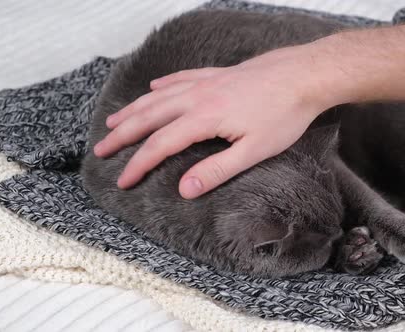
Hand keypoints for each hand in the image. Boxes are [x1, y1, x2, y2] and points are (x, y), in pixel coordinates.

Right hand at [93, 45, 336, 198]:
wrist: (303, 75)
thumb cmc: (283, 114)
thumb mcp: (254, 151)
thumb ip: (218, 170)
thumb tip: (184, 189)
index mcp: (203, 118)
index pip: (160, 145)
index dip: (138, 164)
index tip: (122, 181)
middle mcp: (197, 96)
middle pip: (148, 117)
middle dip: (122, 135)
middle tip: (101, 150)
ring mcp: (205, 81)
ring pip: (158, 96)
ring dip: (133, 109)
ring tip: (114, 120)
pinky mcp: (216, 74)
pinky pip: (179, 78)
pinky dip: (162, 85)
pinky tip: (154, 87)